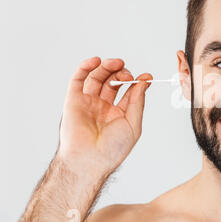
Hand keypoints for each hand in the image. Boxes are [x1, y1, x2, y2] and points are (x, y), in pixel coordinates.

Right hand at [56, 57, 151, 174]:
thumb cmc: (112, 149)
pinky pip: (78, 79)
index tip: (147, 77)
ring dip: (107, 67)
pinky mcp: (74, 100)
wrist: (91, 160)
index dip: (138, 82)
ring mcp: (88, 102)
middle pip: (113, 81)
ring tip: (117, 64)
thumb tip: (144, 82)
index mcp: (118, 113)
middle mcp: (103, 106)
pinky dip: (86, 67)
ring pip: (97, 77)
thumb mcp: (133, 124)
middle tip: (128, 74)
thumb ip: (138, 101)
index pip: (129, 91)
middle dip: (122, 73)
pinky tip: (96, 61)